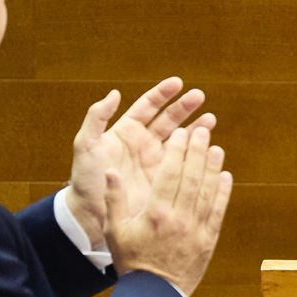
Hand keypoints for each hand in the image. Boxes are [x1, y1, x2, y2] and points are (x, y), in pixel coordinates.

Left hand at [68, 77, 214, 249]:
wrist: (92, 212)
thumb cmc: (85, 178)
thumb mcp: (86, 145)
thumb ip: (96, 118)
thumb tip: (115, 94)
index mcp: (127, 130)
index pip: (148, 106)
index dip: (163, 94)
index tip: (178, 83)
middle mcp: (144, 142)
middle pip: (169, 119)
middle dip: (185, 107)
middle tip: (200, 96)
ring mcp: (156, 160)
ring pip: (181, 139)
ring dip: (196, 128)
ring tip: (211, 120)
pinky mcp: (165, 178)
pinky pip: (184, 163)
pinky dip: (197, 154)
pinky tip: (208, 148)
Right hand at [103, 124, 231, 296]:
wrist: (156, 295)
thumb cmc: (132, 262)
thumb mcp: (114, 231)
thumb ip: (114, 200)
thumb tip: (111, 171)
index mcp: (154, 213)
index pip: (170, 173)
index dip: (178, 150)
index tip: (183, 133)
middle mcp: (178, 218)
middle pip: (192, 177)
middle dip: (198, 151)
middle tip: (204, 131)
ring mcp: (197, 229)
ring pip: (208, 192)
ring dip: (213, 168)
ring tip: (216, 148)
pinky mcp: (209, 240)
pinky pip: (218, 211)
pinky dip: (223, 193)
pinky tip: (226, 176)